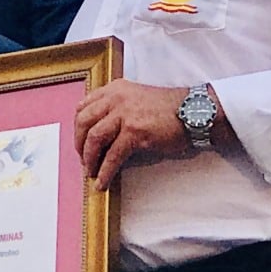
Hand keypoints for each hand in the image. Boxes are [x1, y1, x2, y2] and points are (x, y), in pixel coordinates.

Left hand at [74, 80, 191, 190]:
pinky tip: (103, 182)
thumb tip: (99, 131)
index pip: (83, 106)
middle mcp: (116, 98)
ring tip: (91, 172)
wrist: (193, 112)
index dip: (77, 127)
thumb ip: (117, 107)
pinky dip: (105, 171)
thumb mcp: (137, 97)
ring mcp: (124, 114)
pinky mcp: (134, 132)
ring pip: (94, 139)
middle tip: (83, 159)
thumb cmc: (168, 108)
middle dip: (79, 144)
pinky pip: (112, 156)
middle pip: (84, 122)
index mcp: (115, 89)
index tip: (79, 142)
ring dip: (89, 159)